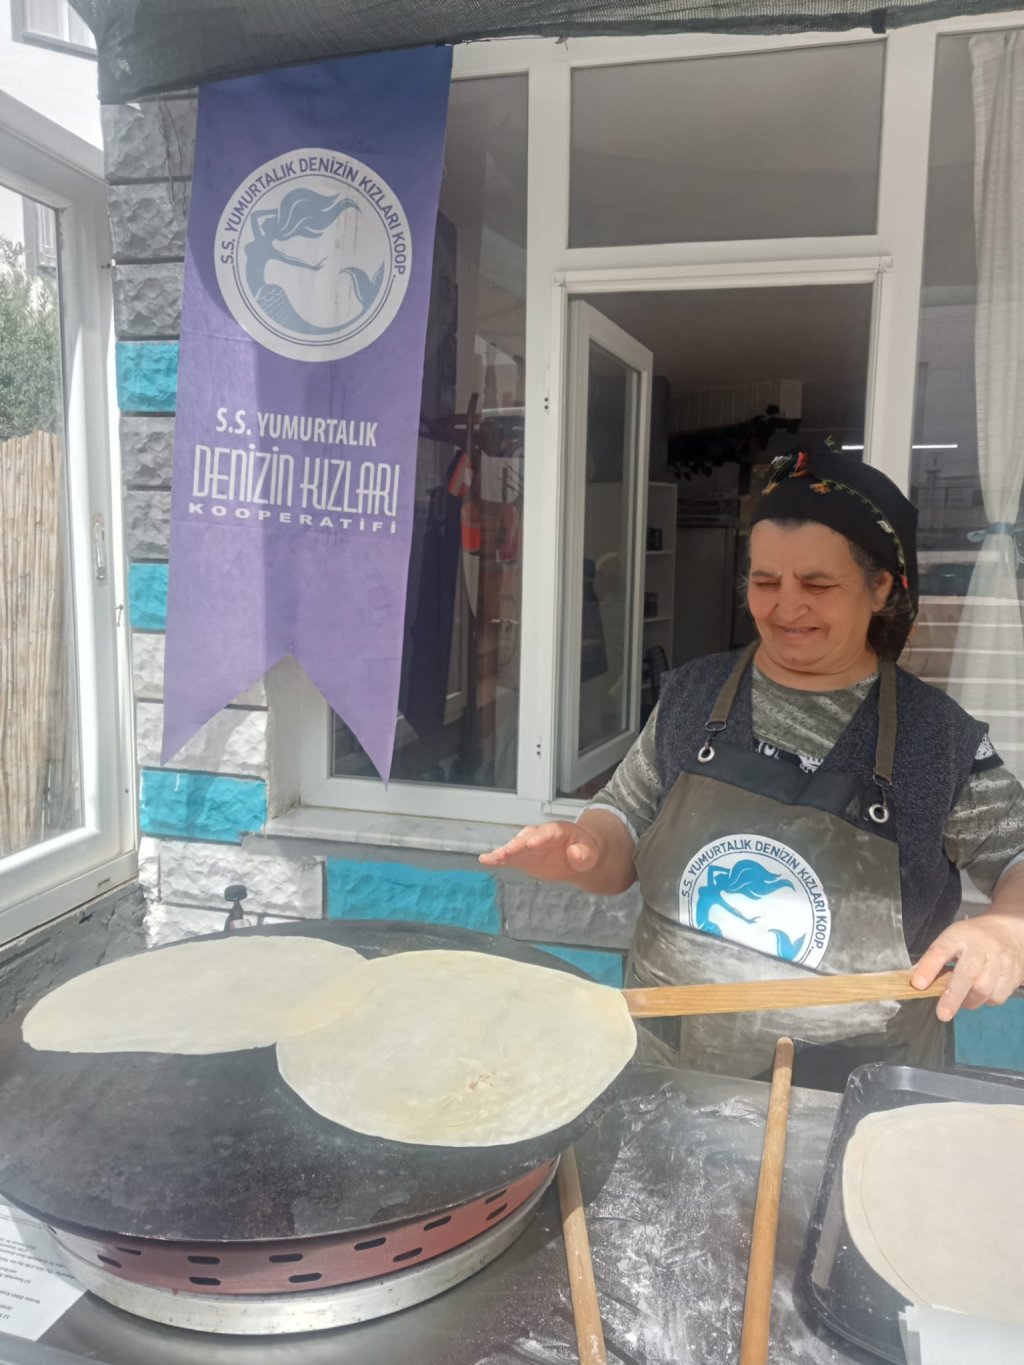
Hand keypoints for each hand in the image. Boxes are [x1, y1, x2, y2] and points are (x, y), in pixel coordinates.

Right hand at [479, 821, 601, 882]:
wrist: (578, 855)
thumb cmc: (585, 850)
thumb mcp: (590, 853)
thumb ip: (584, 854)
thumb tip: (576, 854)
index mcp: (559, 831)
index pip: (549, 832)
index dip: (541, 836)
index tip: (532, 842)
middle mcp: (541, 835)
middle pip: (528, 836)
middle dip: (519, 843)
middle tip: (510, 850)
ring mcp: (530, 846)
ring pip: (516, 846)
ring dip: (505, 851)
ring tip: (495, 857)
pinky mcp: (523, 857)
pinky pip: (509, 857)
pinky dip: (497, 858)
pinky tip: (485, 860)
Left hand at [911, 911, 1023, 1021]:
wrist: (1007, 932)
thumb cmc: (971, 939)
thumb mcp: (950, 940)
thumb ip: (934, 960)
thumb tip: (916, 983)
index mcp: (959, 936)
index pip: (941, 950)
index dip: (928, 968)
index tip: (918, 985)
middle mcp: (981, 947)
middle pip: (968, 974)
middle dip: (954, 996)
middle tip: (942, 1014)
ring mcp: (1001, 961)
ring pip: (985, 990)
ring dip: (969, 1001)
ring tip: (960, 999)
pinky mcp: (1014, 975)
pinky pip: (997, 997)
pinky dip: (985, 1001)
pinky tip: (979, 993)